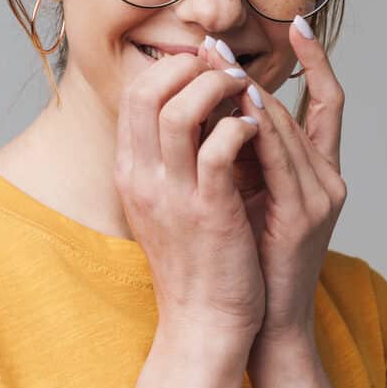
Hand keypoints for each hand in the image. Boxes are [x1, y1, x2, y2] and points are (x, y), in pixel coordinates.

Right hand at [114, 48, 265, 341]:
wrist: (203, 321)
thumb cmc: (194, 259)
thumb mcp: (164, 202)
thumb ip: (167, 158)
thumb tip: (192, 109)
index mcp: (130, 172)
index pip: (135, 95)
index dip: (170, 69)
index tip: (204, 66)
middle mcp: (141, 177)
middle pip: (147, 91)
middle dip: (190, 67)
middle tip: (225, 68)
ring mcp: (173, 194)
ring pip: (180, 110)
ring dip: (218, 88)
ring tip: (244, 91)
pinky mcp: (209, 211)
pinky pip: (219, 147)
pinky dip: (241, 126)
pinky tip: (257, 129)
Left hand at [198, 18, 347, 339]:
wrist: (264, 318)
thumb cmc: (251, 254)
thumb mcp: (251, 191)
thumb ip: (246, 150)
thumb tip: (216, 103)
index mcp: (318, 170)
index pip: (324, 101)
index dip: (315, 60)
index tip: (294, 22)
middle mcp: (328, 176)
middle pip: (304, 106)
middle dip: (260, 70)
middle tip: (220, 43)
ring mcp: (322, 195)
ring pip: (290, 127)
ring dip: (253, 91)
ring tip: (222, 62)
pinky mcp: (305, 214)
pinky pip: (282, 159)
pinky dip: (262, 128)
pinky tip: (242, 103)